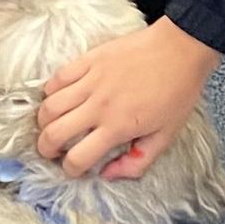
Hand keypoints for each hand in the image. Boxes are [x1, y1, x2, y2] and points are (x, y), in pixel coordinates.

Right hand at [37, 18, 222, 179]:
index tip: (74, 168)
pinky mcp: (88, 60)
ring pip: (49, 107)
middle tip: (51, 151)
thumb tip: (108, 175)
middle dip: (46, 149)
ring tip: (51, 126)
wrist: (180, 48)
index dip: (70, 169)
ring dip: (44, 122)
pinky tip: (57, 97)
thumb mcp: (166, 135)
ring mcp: (90, 81)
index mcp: (117, 127)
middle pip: (53, 134)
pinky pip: (57, 78)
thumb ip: (137, 162)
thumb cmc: (176, 92)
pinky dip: (50, 92)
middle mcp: (98, 106)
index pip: (78, 158)